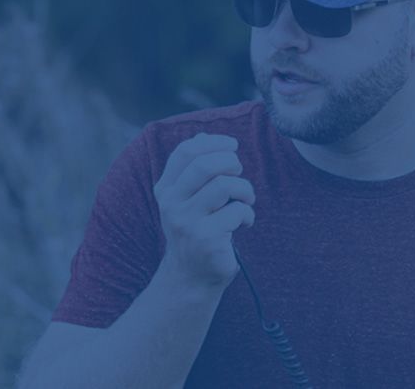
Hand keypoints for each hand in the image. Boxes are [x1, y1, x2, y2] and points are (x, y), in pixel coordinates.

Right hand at [153, 133, 256, 287]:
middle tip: (239, 174)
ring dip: (245, 190)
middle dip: (231, 163)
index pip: (186, 152)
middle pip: (205, 165)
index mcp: (166, 190)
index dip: (214, 142)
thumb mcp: (187, 200)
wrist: (191, 277)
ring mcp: (187, 223)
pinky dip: (248, 215)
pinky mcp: (207, 239)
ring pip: (225, 186)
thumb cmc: (196, 232)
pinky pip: (238, 212)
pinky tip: (244, 224)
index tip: (232, 146)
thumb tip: (203, 136)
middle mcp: (171, 205)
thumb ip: (193, 171)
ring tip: (246, 201)